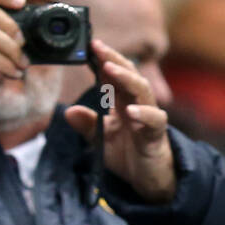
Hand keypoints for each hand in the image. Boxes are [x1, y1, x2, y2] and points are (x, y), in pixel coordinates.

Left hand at [64, 39, 176, 204]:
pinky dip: (143, 114)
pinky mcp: (157, 134)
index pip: (114, 75)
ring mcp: (149, 117)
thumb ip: (86, 124)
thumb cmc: (126, 153)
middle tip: (98, 48)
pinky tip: (130, 111)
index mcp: (123, 102)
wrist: (145, 177)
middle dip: (113, 59)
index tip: (90, 47)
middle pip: (129, 75)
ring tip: (110, 69)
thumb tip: (68, 111)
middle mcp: (137, 104)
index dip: (104, 60)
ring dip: (126, 79)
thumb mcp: (100, 139)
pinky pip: (154, 119)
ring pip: (142, 91)